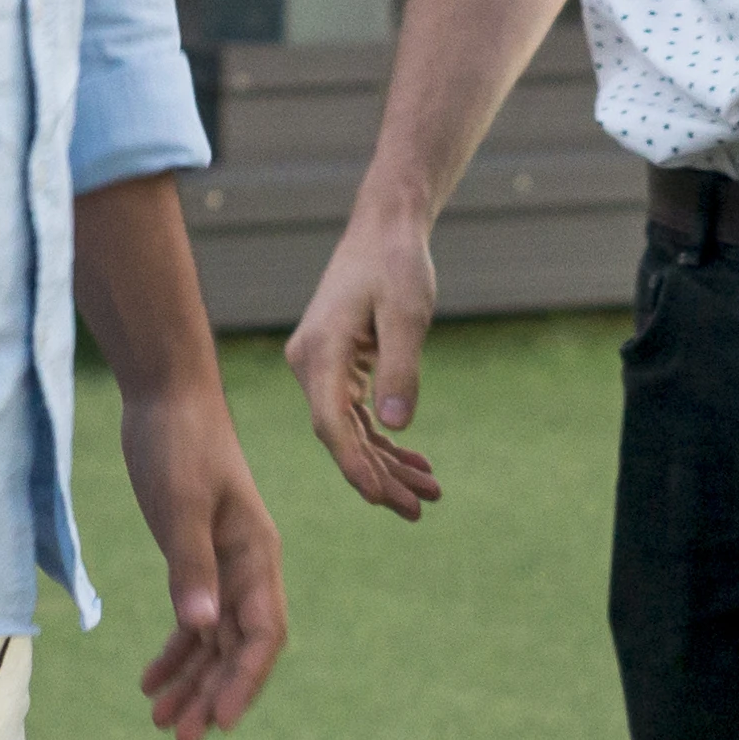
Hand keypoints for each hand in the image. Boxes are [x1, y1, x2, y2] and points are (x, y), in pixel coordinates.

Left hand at [123, 367, 288, 739]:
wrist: (166, 395)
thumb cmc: (178, 442)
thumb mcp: (181, 504)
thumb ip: (190, 567)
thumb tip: (200, 627)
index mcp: (257, 556)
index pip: (262, 634)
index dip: (243, 681)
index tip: (217, 722)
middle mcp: (247, 567)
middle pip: (238, 648)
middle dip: (212, 695)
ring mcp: (223, 565)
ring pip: (213, 641)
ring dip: (191, 682)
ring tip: (159, 723)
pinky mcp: (195, 558)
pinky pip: (192, 619)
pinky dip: (174, 652)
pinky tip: (150, 682)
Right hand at [284, 210, 442, 515]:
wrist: (384, 229)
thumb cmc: (397, 264)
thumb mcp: (408, 314)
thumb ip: (401, 370)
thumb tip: (396, 427)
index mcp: (319, 352)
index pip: (332, 424)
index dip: (357, 465)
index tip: (382, 498)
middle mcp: (310, 364)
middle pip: (341, 435)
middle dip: (380, 476)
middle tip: (420, 510)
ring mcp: (321, 368)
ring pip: (351, 430)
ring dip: (387, 463)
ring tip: (428, 494)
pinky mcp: (337, 367)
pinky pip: (357, 414)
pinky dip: (384, 439)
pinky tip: (415, 463)